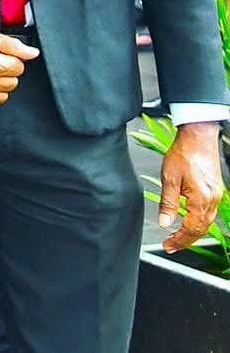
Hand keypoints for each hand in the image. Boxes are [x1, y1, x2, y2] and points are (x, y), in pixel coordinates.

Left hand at [158, 121, 222, 252]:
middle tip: (171, 245)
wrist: (198, 136)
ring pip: (207, 222)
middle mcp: (212, 200)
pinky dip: (199, 221)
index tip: (168, 245)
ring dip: (193, 232)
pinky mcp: (215, 189)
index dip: (179, 240)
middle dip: (186, 240)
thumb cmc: (184, 153)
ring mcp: (216, 195)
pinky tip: (189, 220)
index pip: (191, 229)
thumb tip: (164, 223)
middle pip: (201, 229)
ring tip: (178, 237)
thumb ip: (168, 203)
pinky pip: (209, 212)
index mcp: (201, 200)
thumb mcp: (169, 178)